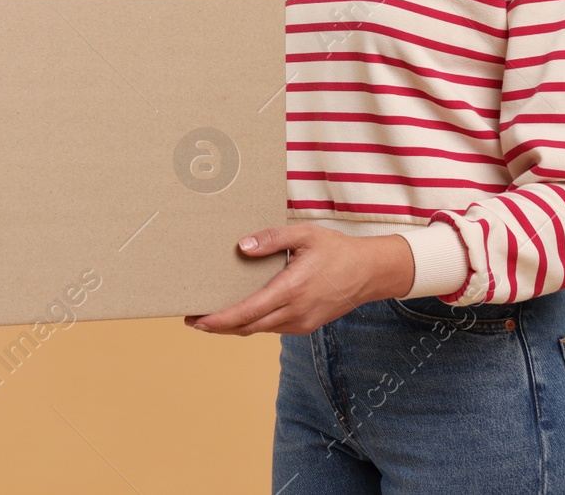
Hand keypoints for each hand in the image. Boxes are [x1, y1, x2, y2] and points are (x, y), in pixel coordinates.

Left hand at [184, 224, 413, 335]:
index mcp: (291, 290)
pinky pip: (274, 328)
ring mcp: (302, 322)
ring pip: (260, 330)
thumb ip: (272, 238)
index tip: (198, 321)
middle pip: (248, 327)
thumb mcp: (305, 235)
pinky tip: (242, 315)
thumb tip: (242, 246)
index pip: (248, 312)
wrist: (370, 272)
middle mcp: (295, 312)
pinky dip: (254, 324)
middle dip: (219, 327)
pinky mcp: (307, 325)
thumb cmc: (337, 250)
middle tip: (194, 320)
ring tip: (211, 318)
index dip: (220, 320)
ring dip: (235, 327)